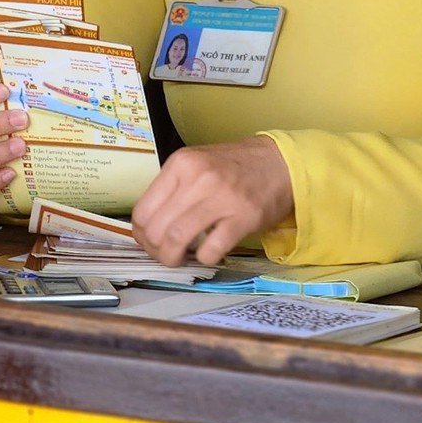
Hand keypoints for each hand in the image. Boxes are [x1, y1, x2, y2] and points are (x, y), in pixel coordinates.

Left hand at [129, 137, 295, 266]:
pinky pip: (211, 249)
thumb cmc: (234, 166)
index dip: (141, 234)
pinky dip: (204, 258)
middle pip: (157, 227)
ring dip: (172, 258)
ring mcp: (221, 197)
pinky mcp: (243, 217)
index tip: (148, 242)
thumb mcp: (197, 164)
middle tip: (163, 254)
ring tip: (178, 260)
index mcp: (181, 164)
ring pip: (177, 239)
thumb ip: (172, 188)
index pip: (143, 209)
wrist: (280, 163)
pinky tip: (207, 254)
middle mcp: (198, 178)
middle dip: (155, 250)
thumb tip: (148, 224)